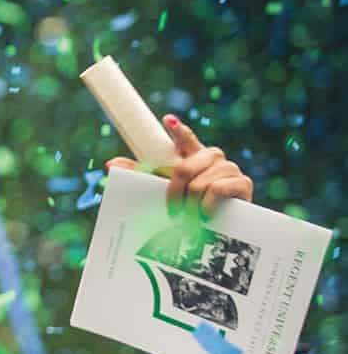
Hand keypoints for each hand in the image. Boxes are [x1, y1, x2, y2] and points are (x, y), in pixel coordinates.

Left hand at [105, 114, 253, 216]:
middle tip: (173, 212)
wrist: (224, 232)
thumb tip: (111, 164)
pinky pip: (216, 190)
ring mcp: (229, 168)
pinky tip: (207, 215)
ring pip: (198, 184)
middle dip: (173, 194)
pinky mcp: (242, 183)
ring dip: (191, 206)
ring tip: (193, 217)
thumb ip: (142, 176)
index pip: (185, 138)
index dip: (177, 130)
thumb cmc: (192, 212)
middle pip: (182, 169)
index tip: (167, 121)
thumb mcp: (165, 194)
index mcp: (193, 157)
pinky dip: (206, 207)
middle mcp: (213, 158)